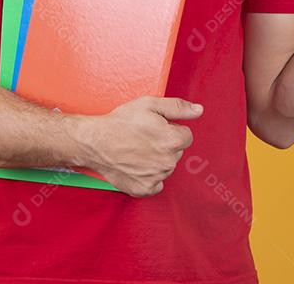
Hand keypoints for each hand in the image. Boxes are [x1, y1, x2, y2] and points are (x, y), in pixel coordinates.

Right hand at [73, 96, 203, 196]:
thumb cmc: (121, 122)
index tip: (156, 128)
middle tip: (145, 138)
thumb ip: (178, 107)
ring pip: (167, 167)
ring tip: (138, 151)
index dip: (172, 130)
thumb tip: (199, 110)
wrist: (94, 142)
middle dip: (166, 145)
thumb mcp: (150, 105)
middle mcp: (168, 162)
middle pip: (177, 152)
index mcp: (172, 141)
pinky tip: (137, 166)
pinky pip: (157, 183)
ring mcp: (156, 177)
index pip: (186, 136)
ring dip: (158, 160)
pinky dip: (149, 176)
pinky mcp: (144, 189)